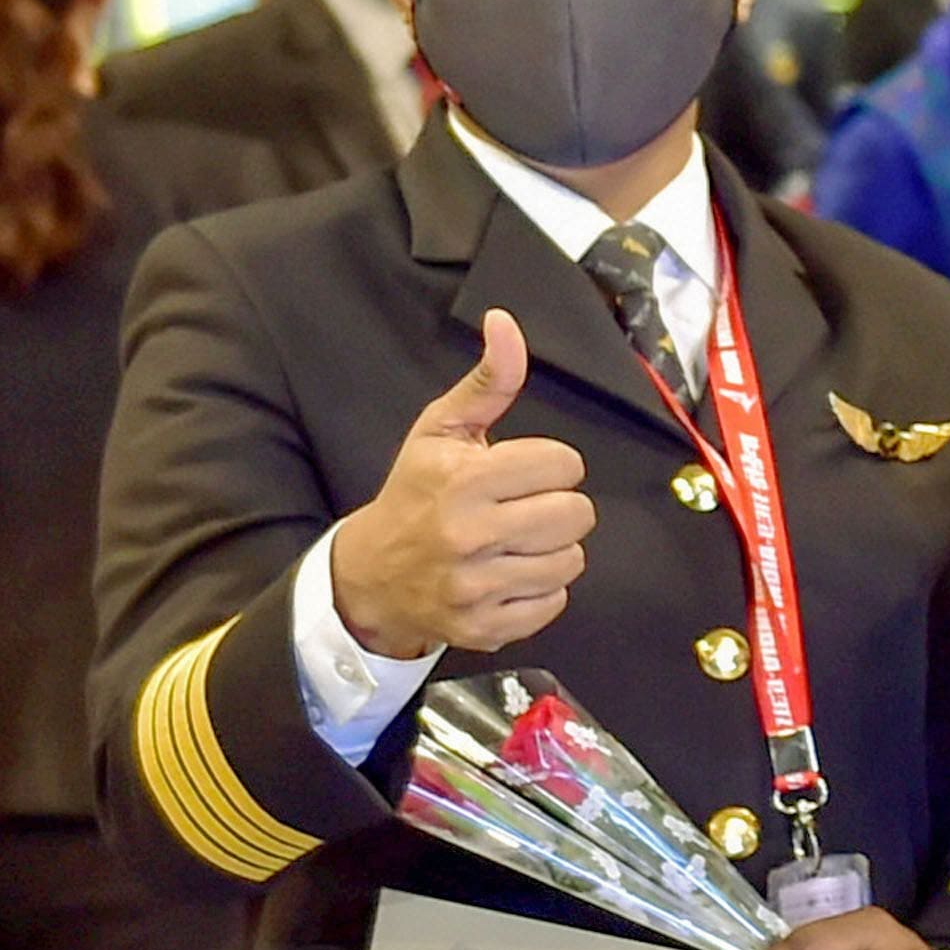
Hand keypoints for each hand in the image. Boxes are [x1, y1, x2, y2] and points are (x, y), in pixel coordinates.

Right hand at [327, 312, 590, 658]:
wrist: (372, 575)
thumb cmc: (415, 493)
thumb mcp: (440, 432)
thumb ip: (487, 381)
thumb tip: (505, 322)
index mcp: (464, 481)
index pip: (565, 465)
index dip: (550, 465)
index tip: (519, 472)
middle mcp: (471, 536)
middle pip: (578, 514)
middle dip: (557, 505)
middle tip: (521, 508)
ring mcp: (478, 587)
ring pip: (572, 559)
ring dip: (551, 548)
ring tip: (513, 540)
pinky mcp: (487, 627)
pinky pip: (556, 601)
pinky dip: (540, 588)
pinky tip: (507, 573)